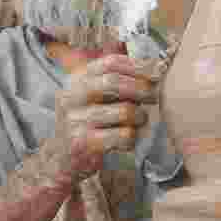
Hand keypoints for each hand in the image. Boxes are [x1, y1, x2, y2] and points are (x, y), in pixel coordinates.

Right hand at [52, 54, 158, 185]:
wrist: (62, 158)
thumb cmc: (87, 122)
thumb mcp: (93, 95)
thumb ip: (113, 77)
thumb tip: (148, 63)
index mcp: (77, 79)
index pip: (110, 63)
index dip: (137, 66)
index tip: (158, 72)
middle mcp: (72, 95)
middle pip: (114, 82)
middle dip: (141, 89)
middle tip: (154, 97)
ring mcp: (75, 119)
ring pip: (123, 111)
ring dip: (139, 116)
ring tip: (140, 120)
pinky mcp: (82, 142)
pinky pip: (122, 135)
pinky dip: (132, 137)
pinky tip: (128, 139)